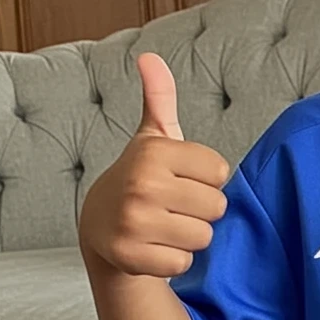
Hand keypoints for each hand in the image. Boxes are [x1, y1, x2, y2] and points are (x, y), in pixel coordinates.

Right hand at [77, 52, 231, 276]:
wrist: (98, 225)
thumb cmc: (141, 177)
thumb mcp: (152, 136)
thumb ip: (159, 97)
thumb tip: (149, 57)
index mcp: (154, 152)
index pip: (220, 172)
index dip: (207, 179)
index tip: (183, 178)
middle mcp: (142, 185)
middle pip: (217, 207)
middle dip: (202, 210)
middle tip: (175, 205)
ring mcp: (134, 222)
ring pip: (203, 236)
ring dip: (191, 236)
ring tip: (166, 225)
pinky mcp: (131, 257)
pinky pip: (184, 262)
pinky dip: (175, 259)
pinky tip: (156, 246)